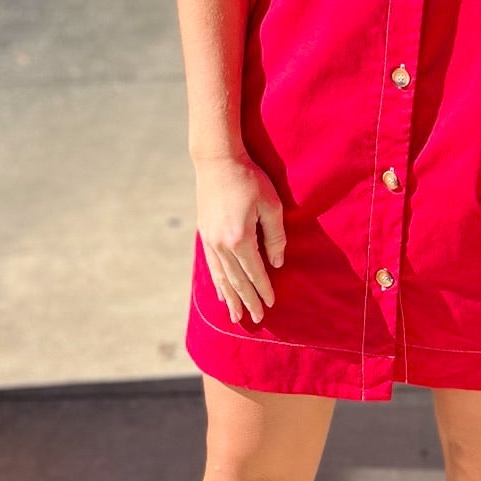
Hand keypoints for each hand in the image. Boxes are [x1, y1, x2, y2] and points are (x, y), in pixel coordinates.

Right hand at [195, 154, 285, 323]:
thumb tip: (276, 263)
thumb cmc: (249, 179)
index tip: (271, 304)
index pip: (255, 271)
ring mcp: (209, 240)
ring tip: (235, 316)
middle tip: (256, 319)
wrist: (217, 161)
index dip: (264, 289)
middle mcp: (221, 244)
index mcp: (239, 238)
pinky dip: (217, 281)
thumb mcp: (271, 204)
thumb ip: (275, 236)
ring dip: (230, 297)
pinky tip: (221, 292)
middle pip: (237, 279)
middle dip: (247, 301)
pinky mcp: (204, 233)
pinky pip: (211, 265)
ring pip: (221, 276)